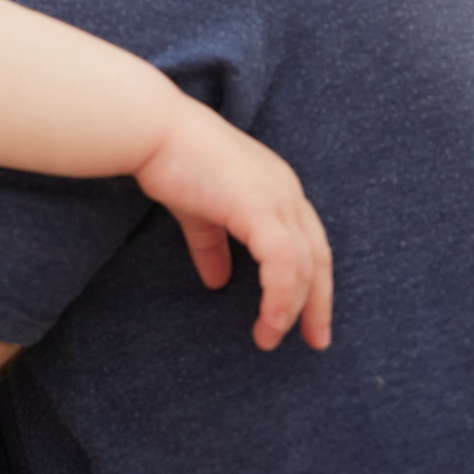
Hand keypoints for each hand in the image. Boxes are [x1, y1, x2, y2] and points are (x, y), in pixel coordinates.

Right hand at [132, 101, 334, 351]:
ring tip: (270, 338)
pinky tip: (268, 321)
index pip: (310, 241)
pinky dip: (280, 296)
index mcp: (279, 188)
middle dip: (319, 302)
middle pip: (319, 256)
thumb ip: (213, 245)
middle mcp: (288, 191)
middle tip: (316, 341)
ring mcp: (278, 197)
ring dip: (291, 308)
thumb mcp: (200, 213)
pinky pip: (283, 263)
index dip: (313, 280)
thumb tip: (217, 282)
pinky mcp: (260, 207)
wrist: (154, 132)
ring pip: (303, 265)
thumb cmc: (172, 162)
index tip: (309, 318)